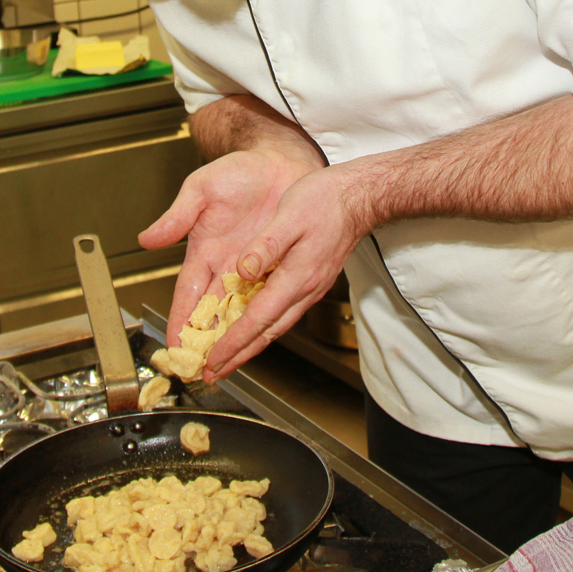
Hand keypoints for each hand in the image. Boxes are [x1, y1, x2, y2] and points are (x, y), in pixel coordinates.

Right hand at [140, 147, 318, 352]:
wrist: (279, 161)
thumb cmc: (238, 172)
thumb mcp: (201, 188)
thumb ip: (177, 215)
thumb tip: (148, 238)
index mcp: (203, 251)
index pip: (188, 295)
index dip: (181, 321)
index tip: (174, 346)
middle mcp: (226, 265)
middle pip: (211, 313)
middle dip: (204, 342)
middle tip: (198, 369)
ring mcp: (251, 269)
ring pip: (239, 312)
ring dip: (232, 338)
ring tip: (227, 364)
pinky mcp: (275, 266)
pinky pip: (267, 298)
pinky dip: (262, 319)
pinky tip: (260, 338)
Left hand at [200, 163, 373, 379]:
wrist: (358, 197)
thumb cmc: (325, 201)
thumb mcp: (289, 216)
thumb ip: (266, 246)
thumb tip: (242, 271)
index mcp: (296, 277)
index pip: (259, 319)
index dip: (234, 343)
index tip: (214, 360)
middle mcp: (304, 290)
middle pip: (267, 333)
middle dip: (239, 356)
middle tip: (214, 374)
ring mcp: (310, 288)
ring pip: (276, 326)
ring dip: (251, 346)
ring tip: (228, 359)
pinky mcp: (311, 282)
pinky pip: (283, 313)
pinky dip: (264, 327)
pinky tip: (253, 327)